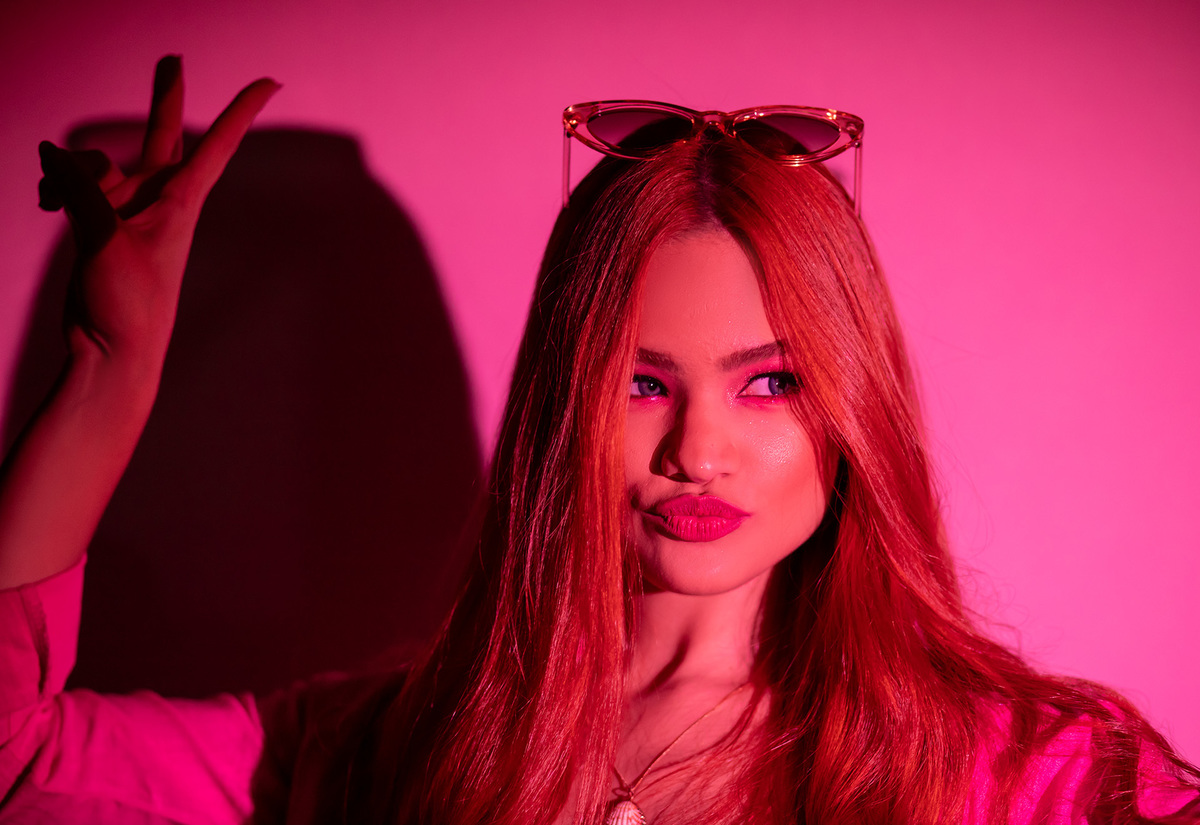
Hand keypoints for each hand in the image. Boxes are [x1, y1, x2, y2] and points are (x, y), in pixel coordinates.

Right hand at [37, 56, 278, 364]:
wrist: (112, 350)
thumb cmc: (128, 305)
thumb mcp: (103, 240)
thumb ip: (80, 190)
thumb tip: (50, 152)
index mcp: (181, 203)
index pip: (216, 145)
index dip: (241, 110)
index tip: (272, 83)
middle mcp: (158, 200)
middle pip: (161, 135)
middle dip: (163, 97)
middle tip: (172, 58)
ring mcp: (127, 210)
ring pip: (94, 165)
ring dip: (68, 173)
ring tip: (50, 198)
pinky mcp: (99, 224)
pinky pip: (74, 185)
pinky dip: (56, 186)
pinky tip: (42, 200)